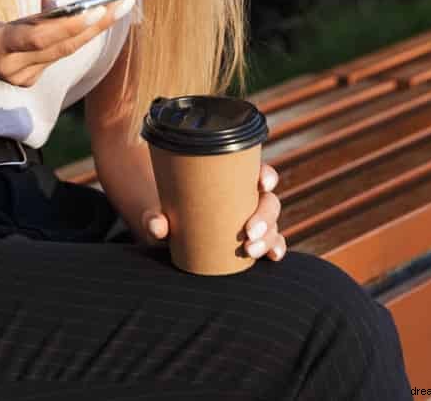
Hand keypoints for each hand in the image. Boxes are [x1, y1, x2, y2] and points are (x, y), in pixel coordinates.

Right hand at [0, 0, 132, 86]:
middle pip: (62, 47)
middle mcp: (10, 67)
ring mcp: (20, 76)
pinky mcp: (27, 78)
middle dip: (96, 24)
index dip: (68, 24)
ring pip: (63, 50)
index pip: (37, 37)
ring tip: (109, 2)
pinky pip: (56, 52)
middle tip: (127, 3)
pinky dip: (65, 29)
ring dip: (84, 24)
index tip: (97, 7)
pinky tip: (56, 5)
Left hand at [141, 163, 285, 260]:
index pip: (258, 172)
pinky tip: (273, 257)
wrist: (171, 228)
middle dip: (265, 217)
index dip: (266, 176)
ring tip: (250, 249)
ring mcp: (253, 220)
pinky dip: (275, 249)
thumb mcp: (160, 212)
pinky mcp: (252, 241)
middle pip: (269, 203)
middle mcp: (248, 199)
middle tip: (248, 232)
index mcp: (233, 180)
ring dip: (269, 237)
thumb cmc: (170, 211)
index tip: (261, 184)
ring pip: (273, 225)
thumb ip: (155, 218)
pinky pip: (272, 243)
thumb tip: (157, 225)